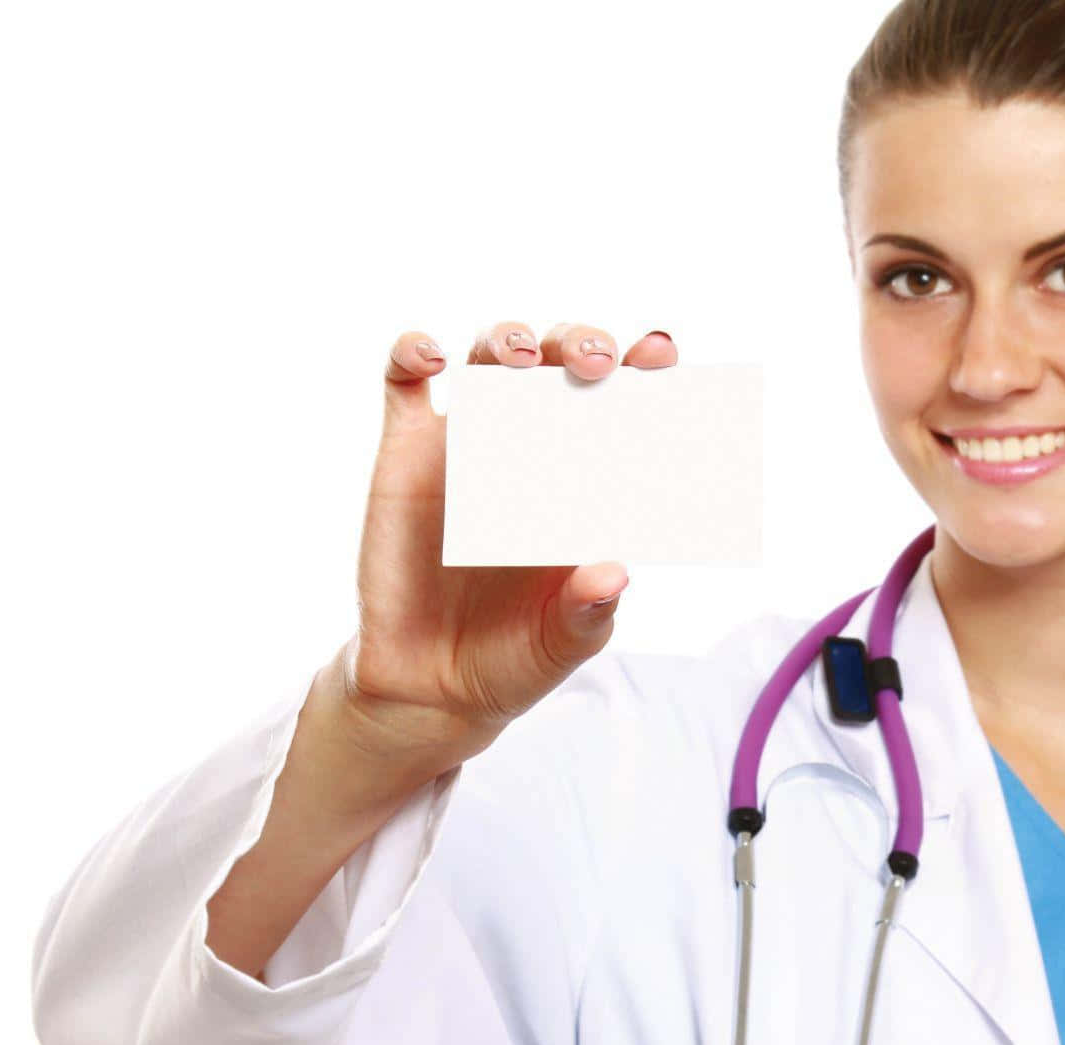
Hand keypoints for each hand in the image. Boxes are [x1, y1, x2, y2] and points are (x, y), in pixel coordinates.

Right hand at [309, 321, 678, 792]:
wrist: (428, 686)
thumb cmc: (514, 655)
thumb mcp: (562, 643)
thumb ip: (588, 611)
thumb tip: (613, 574)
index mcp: (588, 478)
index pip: (625, 404)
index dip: (645, 368)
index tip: (660, 353)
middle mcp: (535, 446)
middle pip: (560, 361)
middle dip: (581, 342)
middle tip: (595, 362)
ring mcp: (469, 443)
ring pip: (490, 357)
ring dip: (508, 338)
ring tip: (521, 358)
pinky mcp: (406, 452)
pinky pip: (404, 382)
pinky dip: (412, 351)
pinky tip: (430, 358)